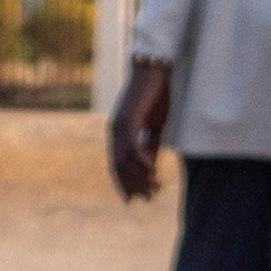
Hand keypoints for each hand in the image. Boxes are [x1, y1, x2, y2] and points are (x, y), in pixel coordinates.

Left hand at [104, 55, 171, 203]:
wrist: (154, 71)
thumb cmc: (155, 95)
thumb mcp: (154, 126)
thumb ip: (151, 146)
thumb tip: (151, 167)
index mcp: (118, 133)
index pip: (117, 165)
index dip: (124, 184)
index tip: (134, 199)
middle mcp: (115, 131)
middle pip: (119, 167)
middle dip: (134, 185)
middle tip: (149, 198)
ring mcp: (120, 126)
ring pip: (125, 160)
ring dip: (140, 177)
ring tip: (155, 188)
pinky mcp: (129, 120)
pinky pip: (133, 147)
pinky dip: (141, 161)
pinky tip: (152, 171)